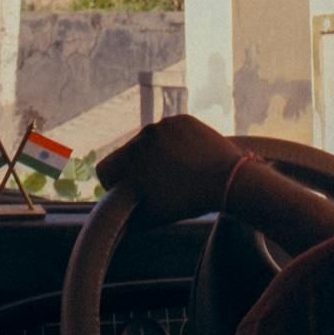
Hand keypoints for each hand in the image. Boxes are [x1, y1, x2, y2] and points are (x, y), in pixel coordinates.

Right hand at [98, 114, 244, 227]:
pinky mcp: (182, 119)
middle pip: (128, 153)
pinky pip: (169, 131)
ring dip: (156, 154)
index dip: (113, 184)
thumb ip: (125, 214)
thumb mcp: (150, 215)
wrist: (227, 180)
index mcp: (130, 158)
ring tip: (176, 171)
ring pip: (149, 141)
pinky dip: (175, 144)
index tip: (129, 192)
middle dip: (137, 168)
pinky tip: (188, 158)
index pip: (105, 168)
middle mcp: (143, 135)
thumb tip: (115, 213)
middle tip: (157, 183)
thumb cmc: (187, 201)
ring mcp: (164, 124)